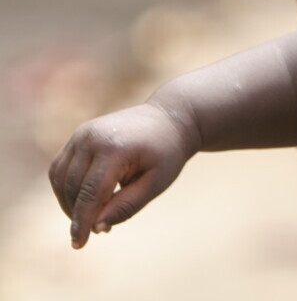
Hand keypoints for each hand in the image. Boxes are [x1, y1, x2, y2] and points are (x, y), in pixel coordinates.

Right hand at [48, 101, 197, 247]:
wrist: (169, 119)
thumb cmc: (166, 153)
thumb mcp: (156, 182)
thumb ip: (127, 205)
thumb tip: (96, 227)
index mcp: (116, 148)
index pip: (90, 193)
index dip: (82, 222)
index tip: (79, 245)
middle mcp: (92, 138)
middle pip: (73, 188)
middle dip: (79, 214)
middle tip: (98, 229)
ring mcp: (82, 134)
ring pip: (60, 179)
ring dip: (69, 202)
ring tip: (93, 214)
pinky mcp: (78, 136)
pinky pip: (60, 168)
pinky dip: (66, 187)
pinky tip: (84, 199)